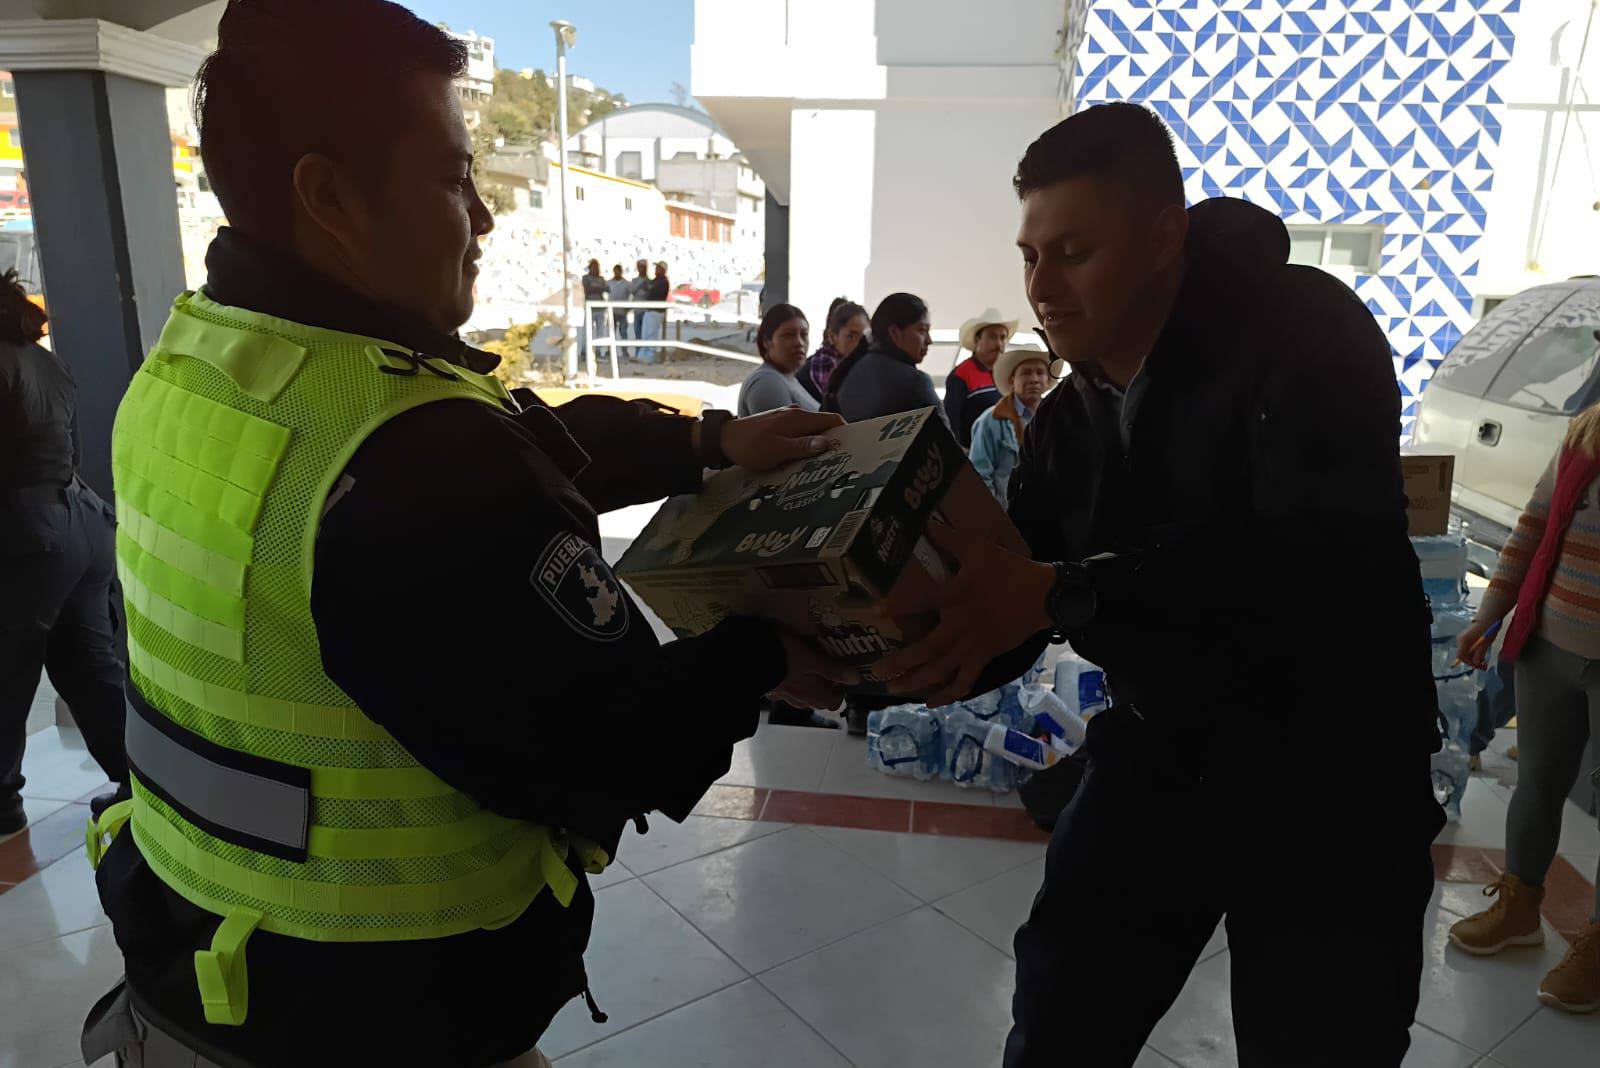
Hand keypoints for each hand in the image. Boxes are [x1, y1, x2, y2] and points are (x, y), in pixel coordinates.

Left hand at [719, 408, 844, 471]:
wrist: (723, 440)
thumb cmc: (750, 446)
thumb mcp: (778, 450)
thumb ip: (803, 446)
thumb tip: (828, 443)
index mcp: (798, 418)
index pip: (832, 420)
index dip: (845, 432)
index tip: (851, 448)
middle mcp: (795, 413)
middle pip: (823, 426)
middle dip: (832, 441)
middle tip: (837, 461)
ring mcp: (786, 418)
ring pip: (811, 430)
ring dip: (817, 445)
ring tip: (820, 463)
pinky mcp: (778, 424)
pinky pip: (799, 433)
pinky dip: (805, 443)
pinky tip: (801, 458)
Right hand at [771, 630, 859, 709]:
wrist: (749, 660)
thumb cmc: (784, 657)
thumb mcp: (812, 659)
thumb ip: (833, 670)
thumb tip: (857, 679)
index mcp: (815, 694)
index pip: (835, 702)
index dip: (840, 692)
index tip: (840, 677)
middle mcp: (802, 700)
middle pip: (820, 700)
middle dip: (826, 689)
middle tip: (827, 669)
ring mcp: (786, 697)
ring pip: (805, 697)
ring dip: (810, 687)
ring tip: (810, 668)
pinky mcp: (773, 690)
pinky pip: (789, 691)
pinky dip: (793, 684)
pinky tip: (790, 671)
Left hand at [874, 521, 1055, 706]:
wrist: (1044, 595)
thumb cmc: (1009, 570)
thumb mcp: (979, 548)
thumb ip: (950, 538)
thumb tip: (926, 522)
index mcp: (957, 596)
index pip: (923, 601)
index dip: (899, 606)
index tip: (876, 612)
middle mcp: (960, 625)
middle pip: (927, 649)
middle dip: (900, 662)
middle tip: (876, 672)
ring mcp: (973, 645)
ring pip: (941, 669)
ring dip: (917, 681)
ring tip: (894, 690)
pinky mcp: (985, 657)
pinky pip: (965, 680)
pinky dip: (948, 694)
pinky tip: (931, 701)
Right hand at [1455, 618, 1496, 670]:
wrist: (1489, 617)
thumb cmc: (1487, 629)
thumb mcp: (1485, 642)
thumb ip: (1480, 653)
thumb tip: (1476, 663)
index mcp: (1463, 641)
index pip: (1461, 656)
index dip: (1470, 662)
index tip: (1479, 666)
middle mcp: (1461, 640)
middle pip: (1464, 655)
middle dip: (1473, 662)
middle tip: (1484, 666)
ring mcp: (1464, 640)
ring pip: (1467, 653)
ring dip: (1475, 658)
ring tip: (1485, 661)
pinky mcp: (1468, 639)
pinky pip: (1469, 649)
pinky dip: (1475, 654)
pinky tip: (1482, 654)